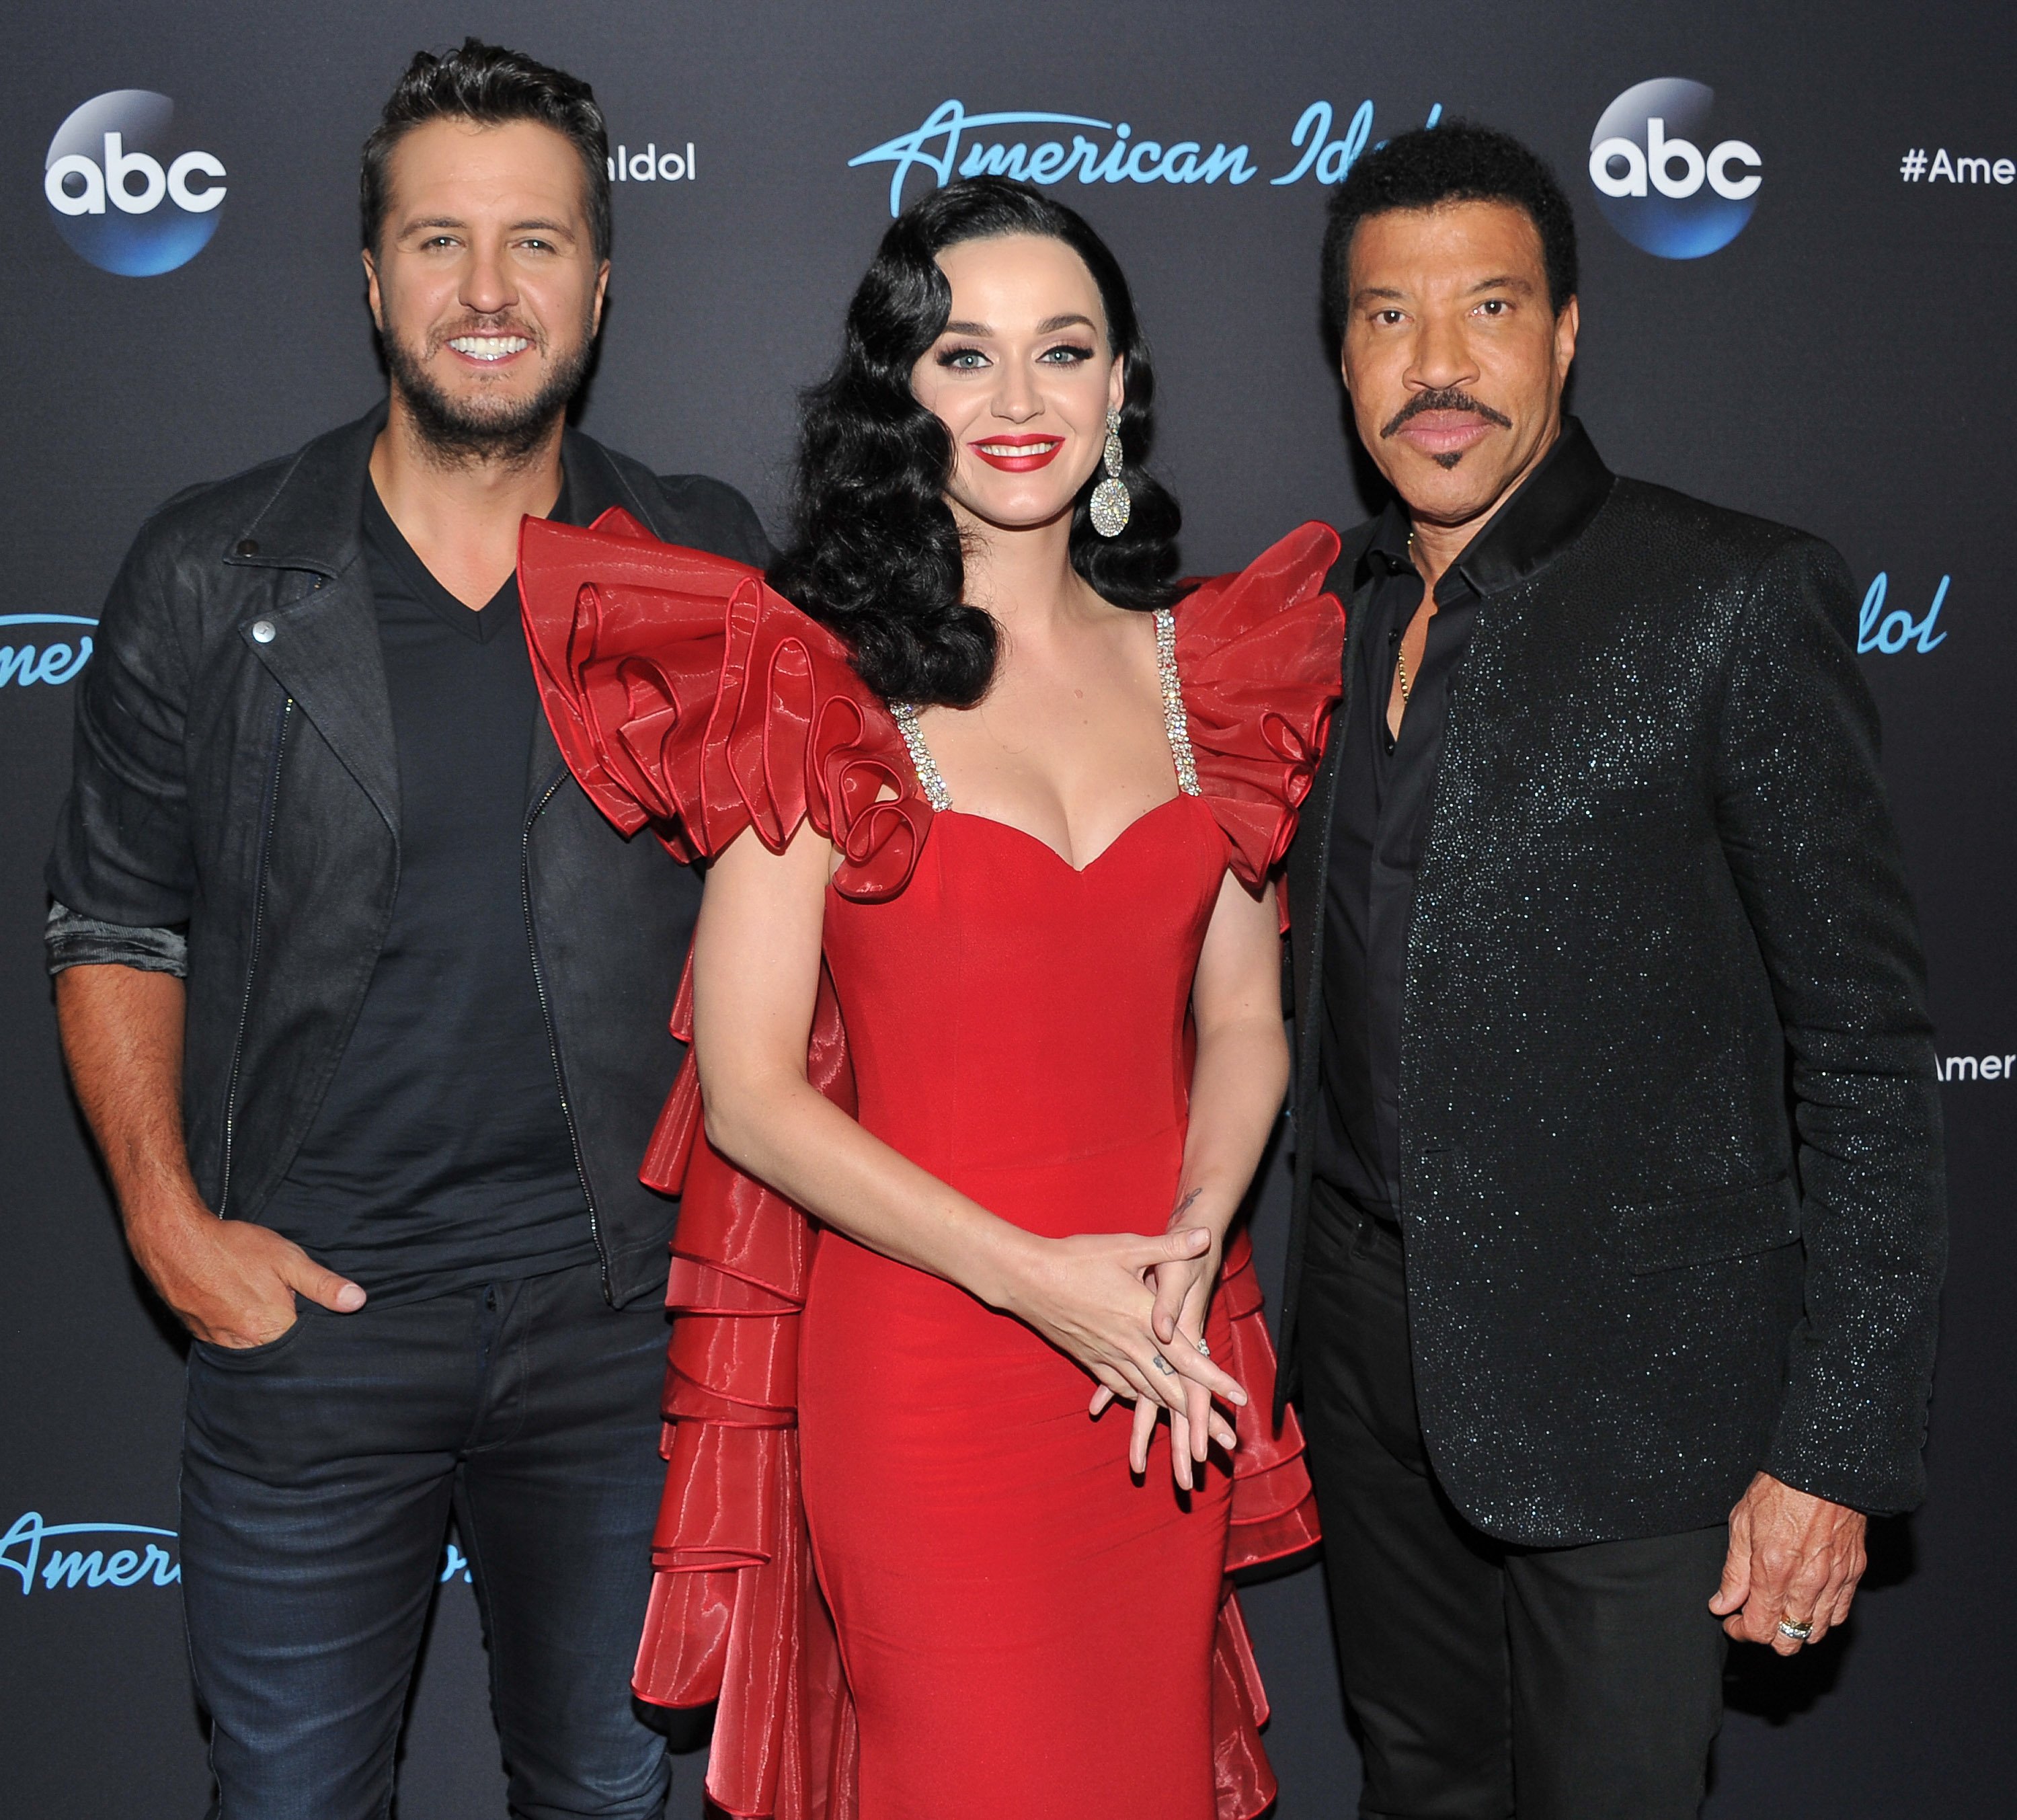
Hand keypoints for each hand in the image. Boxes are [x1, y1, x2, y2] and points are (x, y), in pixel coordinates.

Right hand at [125, 1193, 365, 1347]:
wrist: (176, 1242)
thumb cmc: (234, 1248)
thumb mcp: (287, 1259)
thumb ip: (322, 1284)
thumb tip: (357, 1301)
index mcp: (271, 1329)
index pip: (305, 1345)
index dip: (314, 1333)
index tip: (319, 1320)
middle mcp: (244, 1344)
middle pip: (278, 1350)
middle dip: (289, 1335)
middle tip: (287, 1307)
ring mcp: (219, 1342)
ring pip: (252, 1348)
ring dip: (262, 1335)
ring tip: (261, 1307)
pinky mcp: (200, 1335)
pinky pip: (228, 1342)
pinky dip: (239, 1331)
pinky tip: (239, 1309)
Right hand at [1088, 1221, 1234, 1489]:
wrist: (1027, 1278)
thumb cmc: (1077, 1258)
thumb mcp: (1126, 1247)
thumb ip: (1168, 1247)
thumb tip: (1205, 1235)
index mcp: (1143, 1319)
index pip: (1187, 1357)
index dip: (1215, 1379)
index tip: (1239, 1396)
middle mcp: (1129, 1345)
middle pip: (1172, 1388)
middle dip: (1202, 1416)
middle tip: (1228, 1440)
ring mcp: (1107, 1356)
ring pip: (1147, 1393)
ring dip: (1174, 1415)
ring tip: (1196, 1437)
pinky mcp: (1089, 1359)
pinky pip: (1120, 1387)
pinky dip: (1139, 1398)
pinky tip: (1146, 1403)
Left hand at [1709, 1472, 1868, 1652]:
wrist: (1821, 1470)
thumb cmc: (1780, 1490)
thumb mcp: (1742, 1524)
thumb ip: (1733, 1572)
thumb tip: (1722, 1604)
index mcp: (1773, 1572)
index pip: (1759, 1629)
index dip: (1741, 1632)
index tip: (1732, 1622)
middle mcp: (1806, 1584)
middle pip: (1790, 1642)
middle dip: (1768, 1636)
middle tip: (1754, 1617)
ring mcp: (1834, 1582)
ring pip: (1817, 1633)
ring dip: (1795, 1629)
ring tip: (1780, 1609)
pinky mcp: (1853, 1574)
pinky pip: (1840, 1614)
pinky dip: (1822, 1617)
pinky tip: (1807, 1602)